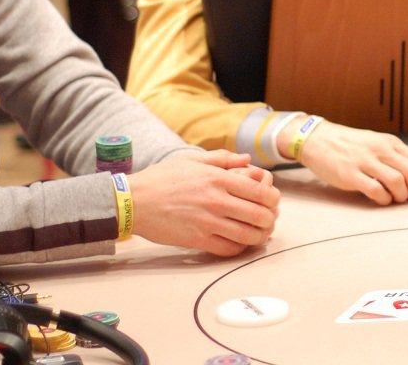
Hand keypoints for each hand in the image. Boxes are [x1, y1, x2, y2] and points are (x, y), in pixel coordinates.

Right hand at [128, 149, 279, 256]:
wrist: (134, 200)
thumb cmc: (162, 178)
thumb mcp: (193, 159)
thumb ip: (223, 158)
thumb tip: (248, 160)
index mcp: (218, 178)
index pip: (260, 192)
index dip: (273, 199)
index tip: (273, 202)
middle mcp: (216, 200)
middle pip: (259, 215)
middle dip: (270, 219)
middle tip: (269, 219)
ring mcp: (207, 222)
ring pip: (247, 235)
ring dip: (259, 235)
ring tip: (259, 233)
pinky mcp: (197, 240)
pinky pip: (228, 249)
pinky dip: (239, 247)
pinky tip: (239, 242)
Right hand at [293, 121, 407, 205]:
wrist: (318, 140)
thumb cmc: (350, 145)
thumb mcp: (377, 142)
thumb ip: (395, 155)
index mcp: (390, 142)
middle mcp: (381, 149)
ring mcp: (365, 161)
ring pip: (397, 181)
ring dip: (400, 196)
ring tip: (394, 199)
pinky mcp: (350, 175)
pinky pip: (376, 190)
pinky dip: (383, 199)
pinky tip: (379, 199)